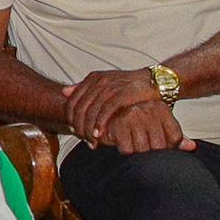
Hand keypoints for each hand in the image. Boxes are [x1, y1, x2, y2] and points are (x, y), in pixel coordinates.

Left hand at [65, 70, 187, 151]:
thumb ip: (84, 87)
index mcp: (93, 78)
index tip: (74, 131)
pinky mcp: (122, 93)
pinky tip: (99, 134)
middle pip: (80, 108)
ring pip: (91, 111)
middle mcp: (99, 81)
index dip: (71, 118)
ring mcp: (111, 86)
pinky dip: (100, 124)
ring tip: (91, 141)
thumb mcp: (105, 83)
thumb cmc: (129, 86)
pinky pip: (106, 111)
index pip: (73, 100)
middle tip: (82, 139)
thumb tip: (64, 92)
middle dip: (79, 126)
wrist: (154, 81)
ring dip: (89, 129)